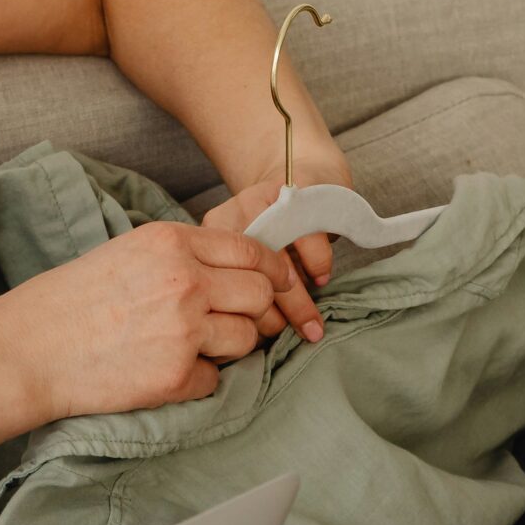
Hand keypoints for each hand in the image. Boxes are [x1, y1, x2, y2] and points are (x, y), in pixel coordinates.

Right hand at [0, 221, 297, 420]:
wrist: (26, 351)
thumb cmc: (68, 304)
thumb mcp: (127, 255)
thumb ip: (180, 259)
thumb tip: (233, 275)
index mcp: (172, 242)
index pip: (252, 251)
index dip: (273, 272)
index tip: (277, 287)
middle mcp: (185, 280)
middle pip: (261, 294)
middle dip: (256, 313)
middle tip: (233, 326)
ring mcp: (184, 328)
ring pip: (247, 338)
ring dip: (228, 348)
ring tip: (186, 349)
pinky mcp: (176, 374)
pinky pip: (215, 379)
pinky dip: (197, 381)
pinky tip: (160, 373)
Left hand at [199, 146, 351, 343]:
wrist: (302, 180)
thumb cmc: (273, 237)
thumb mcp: (246, 265)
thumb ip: (238, 296)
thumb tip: (242, 344)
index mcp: (204, 244)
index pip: (219, 292)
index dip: (242, 320)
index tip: (261, 342)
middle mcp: (227, 221)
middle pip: (248, 281)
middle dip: (276, 318)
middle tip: (297, 338)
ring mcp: (259, 203)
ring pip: (278, 264)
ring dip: (299, 301)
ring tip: (312, 323)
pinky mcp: (293, 192)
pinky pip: (306, 238)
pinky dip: (316, 265)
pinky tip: (320, 279)